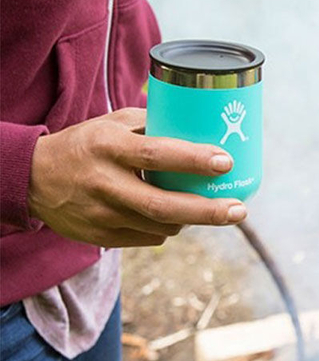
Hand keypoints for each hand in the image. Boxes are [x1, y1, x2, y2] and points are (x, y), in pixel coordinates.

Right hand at [28, 108, 247, 247]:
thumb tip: (203, 122)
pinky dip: (168, 228)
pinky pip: (149, 238)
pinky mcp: (101, 237)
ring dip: (191, 219)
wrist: (35, 179)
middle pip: (163, 205)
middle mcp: (104, 182)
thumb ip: (154, 123)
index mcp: (109, 147)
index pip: (157, 155)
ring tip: (211, 208)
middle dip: (208, 211)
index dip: (194, 160)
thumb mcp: (114, 123)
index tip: (226, 162)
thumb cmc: (87, 144)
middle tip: (240, 210)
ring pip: (161, 225)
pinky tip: (175, 216)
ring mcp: (102, 214)